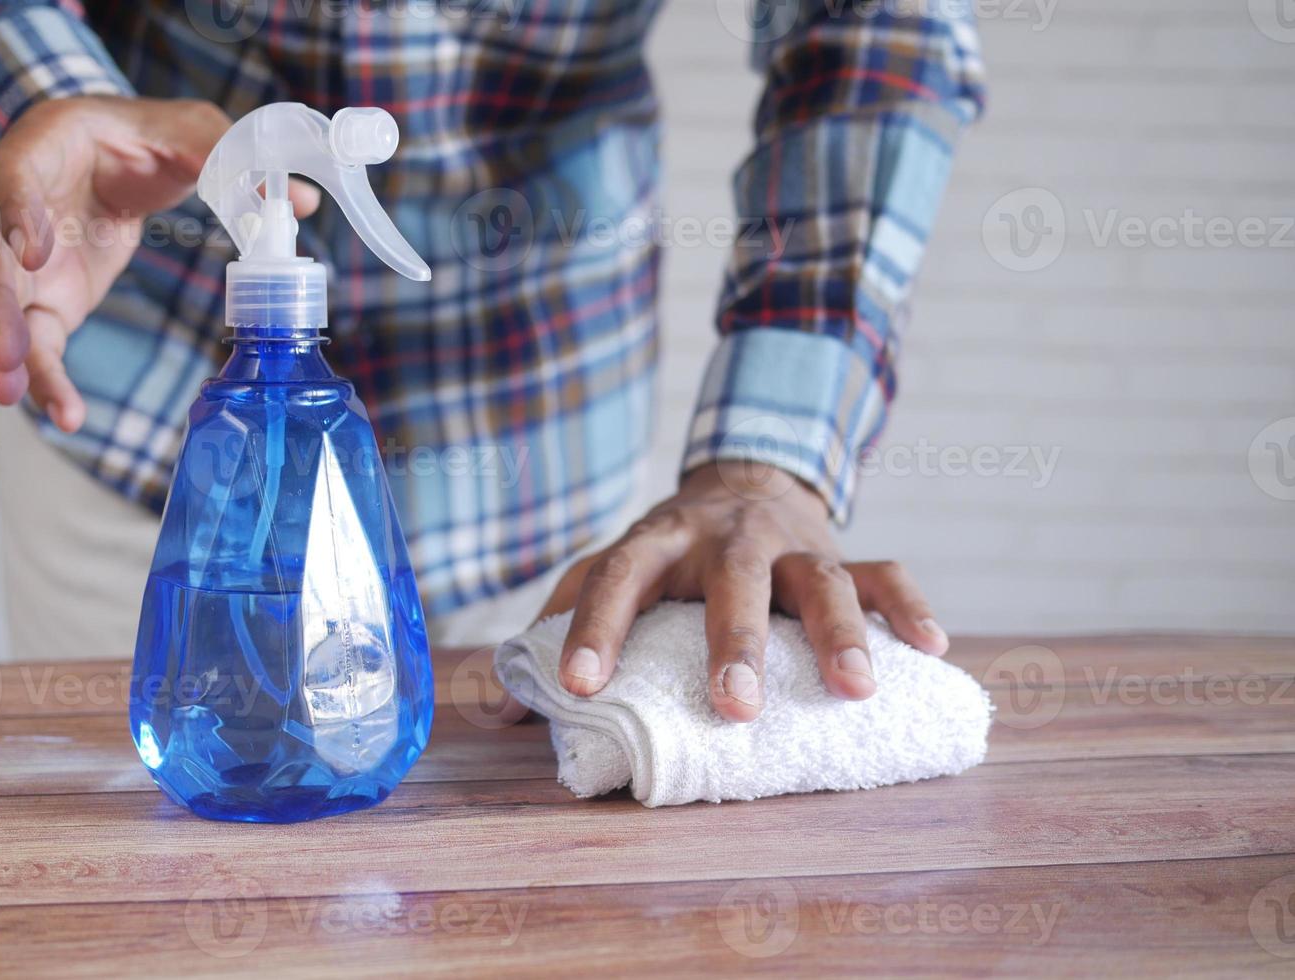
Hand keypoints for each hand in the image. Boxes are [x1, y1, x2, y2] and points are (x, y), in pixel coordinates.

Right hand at [0, 96, 319, 430]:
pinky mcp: (40, 300)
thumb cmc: (139, 134)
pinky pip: (27, 342)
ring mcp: (15, 260)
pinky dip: (39, 377)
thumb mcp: (186, 129)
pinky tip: (62, 412)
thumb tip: (295, 202)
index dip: (14, 214)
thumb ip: (227, 158)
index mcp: (41, 148)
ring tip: (12, 393)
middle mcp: (8, 206)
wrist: (110, 152)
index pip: (10, 177)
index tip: (33, 252)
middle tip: (6, 351)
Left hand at [536, 462, 948, 721]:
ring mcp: (790, 541)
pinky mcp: (842, 550)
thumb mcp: (613, 570)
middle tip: (735, 706)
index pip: (617, 575)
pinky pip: (885, 569)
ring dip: (842, 631)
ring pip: (821, 577)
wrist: (745, 482)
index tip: (577, 686)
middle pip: (732, 579)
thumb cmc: (667, 551)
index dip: (594, 628)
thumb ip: (560, 626)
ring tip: (856, 690)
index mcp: (656, 539)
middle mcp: (724, 536)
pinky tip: (932, 648)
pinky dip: (909, 605)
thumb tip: (504, 711)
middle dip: (734, 641)